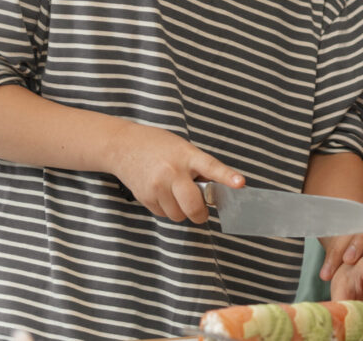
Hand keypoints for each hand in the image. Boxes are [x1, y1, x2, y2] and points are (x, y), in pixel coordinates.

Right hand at [107, 121, 242, 223]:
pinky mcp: (145, 197)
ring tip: (176, 195)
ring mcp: (157, 186)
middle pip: (193, 205)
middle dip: (200, 214)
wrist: (123, 146)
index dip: (227, 177)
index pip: (211, 167)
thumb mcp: (183, 148)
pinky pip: (164, 214)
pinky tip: (162, 194)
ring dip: (181, 211)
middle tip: (201, 211)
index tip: (240, 183)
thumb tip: (216, 189)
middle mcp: (172, 172)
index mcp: (187, 155)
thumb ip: (199, 167)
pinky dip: (167, 209)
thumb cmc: (159, 146)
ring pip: (178, 215)